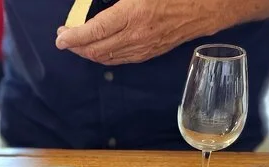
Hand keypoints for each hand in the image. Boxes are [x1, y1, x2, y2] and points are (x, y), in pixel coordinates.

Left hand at [55, 0, 216, 64]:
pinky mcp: (151, 52)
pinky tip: (99, 49)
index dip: (73, 37)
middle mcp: (135, 35)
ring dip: (88, 53)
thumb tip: (98, 3)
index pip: (93, 32)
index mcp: (132, 14)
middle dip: (76, 46)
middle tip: (64, 38)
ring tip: (77, 44)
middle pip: (95, 50)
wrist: (209, 5)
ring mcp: (143, 47)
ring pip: (106, 58)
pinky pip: (121, 59)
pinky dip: (104, 56)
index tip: (60, 37)